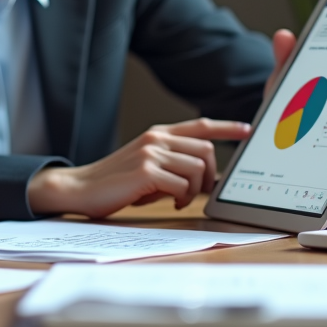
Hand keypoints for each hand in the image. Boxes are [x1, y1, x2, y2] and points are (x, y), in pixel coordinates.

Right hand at [29, 118, 251, 217]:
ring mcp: (151, 153)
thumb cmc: (114, 181)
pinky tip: (170, 202)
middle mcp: (156, 139)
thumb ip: (171, 162)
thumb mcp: (145, 164)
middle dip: (209, 175)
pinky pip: (183, 186)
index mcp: (157, 134)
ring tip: (179, 198)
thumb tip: (204, 176)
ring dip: (195, 190)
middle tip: (197, 191)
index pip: (201, 125)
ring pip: (198, 169)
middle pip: (206, 150)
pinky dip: (182, 198)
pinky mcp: (146, 171)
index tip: (247, 130)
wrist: (80, 188)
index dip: (227, 127)